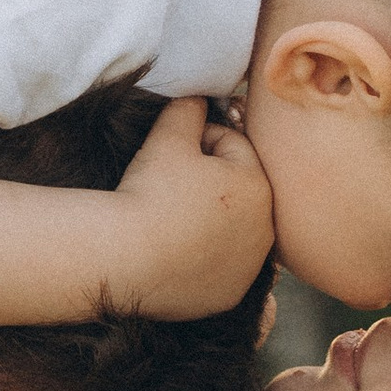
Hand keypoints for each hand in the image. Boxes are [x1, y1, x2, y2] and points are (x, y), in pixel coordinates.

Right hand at [107, 96, 275, 316]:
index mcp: (258, 185)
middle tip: (169, 186)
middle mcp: (266, 229)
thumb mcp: (168, 136)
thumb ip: (190, 107)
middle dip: (211, 182)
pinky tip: (178, 252)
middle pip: (237, 191)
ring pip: (232, 231)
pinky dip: (206, 258)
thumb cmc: (148, 192)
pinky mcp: (231, 294)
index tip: (169, 153)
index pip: (232, 147)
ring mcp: (250, 267)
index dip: (198, 142)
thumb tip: (199, 95)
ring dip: (212, 221)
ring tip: (173, 219)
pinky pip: (222, 267)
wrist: (124, 256)